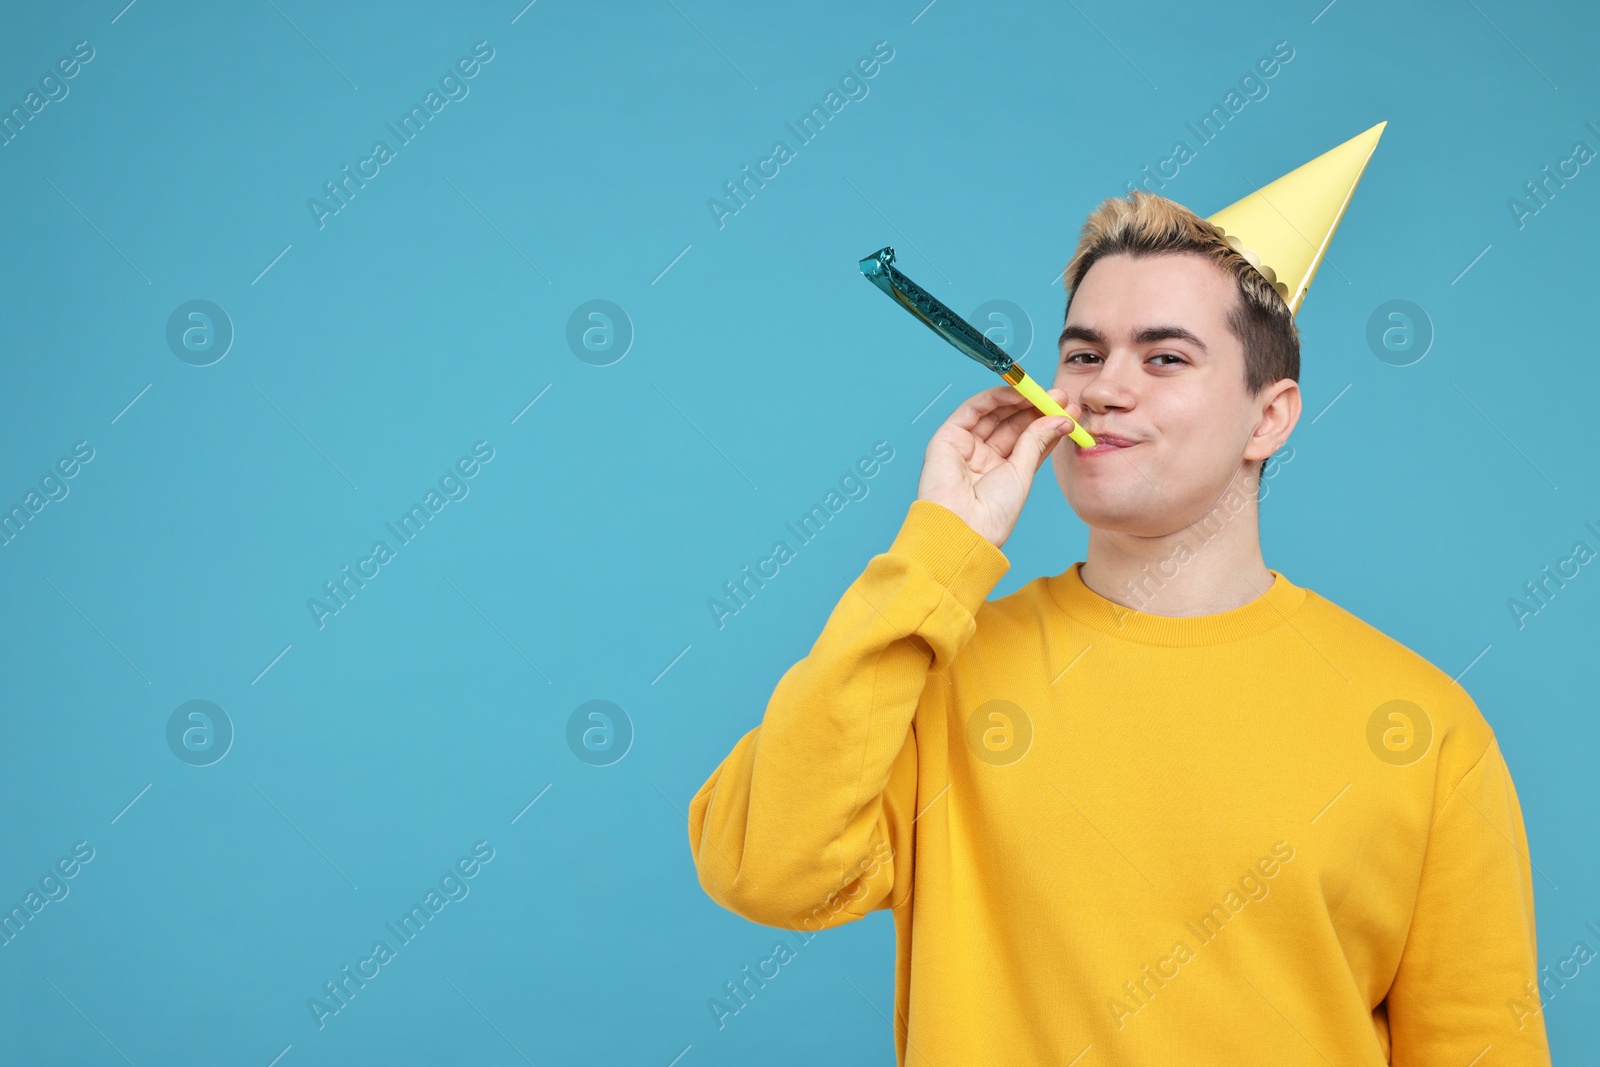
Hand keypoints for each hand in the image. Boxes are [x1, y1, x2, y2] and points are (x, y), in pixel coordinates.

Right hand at [916, 385, 1081, 548]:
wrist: (962, 529)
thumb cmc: (991, 514)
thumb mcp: (1023, 473)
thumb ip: (1037, 440)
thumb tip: (1061, 418)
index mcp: (1001, 473)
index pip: (1028, 440)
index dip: (1049, 423)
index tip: (1071, 411)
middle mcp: (982, 457)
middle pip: (1012, 424)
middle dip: (1038, 409)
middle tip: (1063, 397)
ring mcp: (965, 446)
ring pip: (995, 414)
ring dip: (1021, 400)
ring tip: (1047, 395)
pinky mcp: (947, 437)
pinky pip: (973, 410)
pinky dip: (995, 397)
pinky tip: (1020, 394)